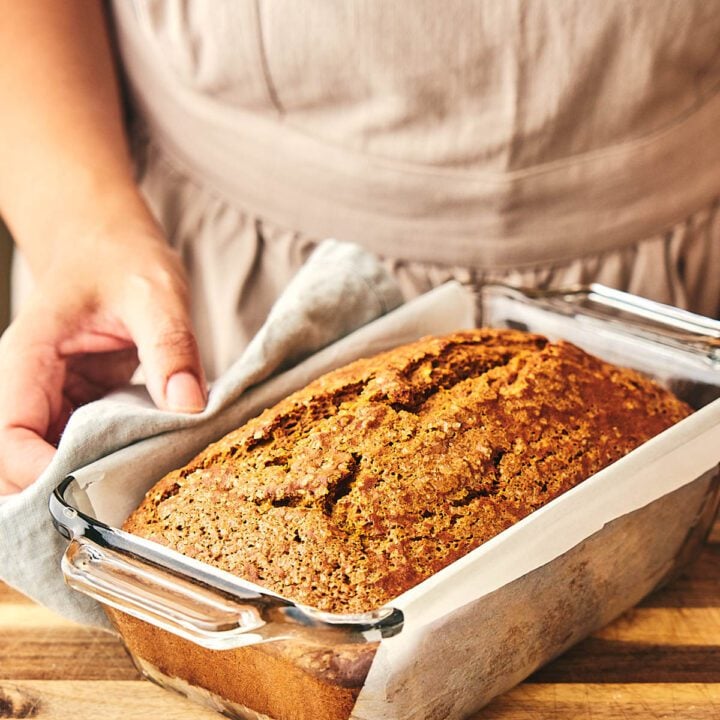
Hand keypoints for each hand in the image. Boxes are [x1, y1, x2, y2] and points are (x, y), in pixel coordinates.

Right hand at [0, 229, 206, 493]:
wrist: (108, 243)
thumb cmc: (120, 257)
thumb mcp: (154, 293)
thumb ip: (169, 345)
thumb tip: (188, 405)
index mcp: (27, 359)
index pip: (9, 437)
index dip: (42, 475)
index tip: (99, 490)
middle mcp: (27, 387)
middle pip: (18, 464)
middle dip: (63, 491)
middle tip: (126, 504)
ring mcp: (49, 401)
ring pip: (47, 465)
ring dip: (86, 484)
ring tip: (139, 492)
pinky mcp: (73, 408)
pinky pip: (77, 451)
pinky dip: (105, 466)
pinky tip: (142, 467)